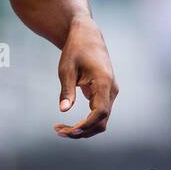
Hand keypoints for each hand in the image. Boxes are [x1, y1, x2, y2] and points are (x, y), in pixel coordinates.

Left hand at [54, 17, 117, 138]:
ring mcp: (110, 93)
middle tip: (58, 132)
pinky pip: (99, 113)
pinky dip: (86, 122)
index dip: (86, 124)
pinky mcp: (105, 94)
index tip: (69, 130)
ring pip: (101, 120)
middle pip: (102, 120)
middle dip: (82, 131)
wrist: (87, 37)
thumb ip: (67, 90)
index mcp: (104, 83)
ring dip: (83, 129)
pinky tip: (69, 124)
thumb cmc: (76, 50)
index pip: (100, 112)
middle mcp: (112, 90)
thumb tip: (64, 110)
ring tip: (61, 129)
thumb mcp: (66, 69)